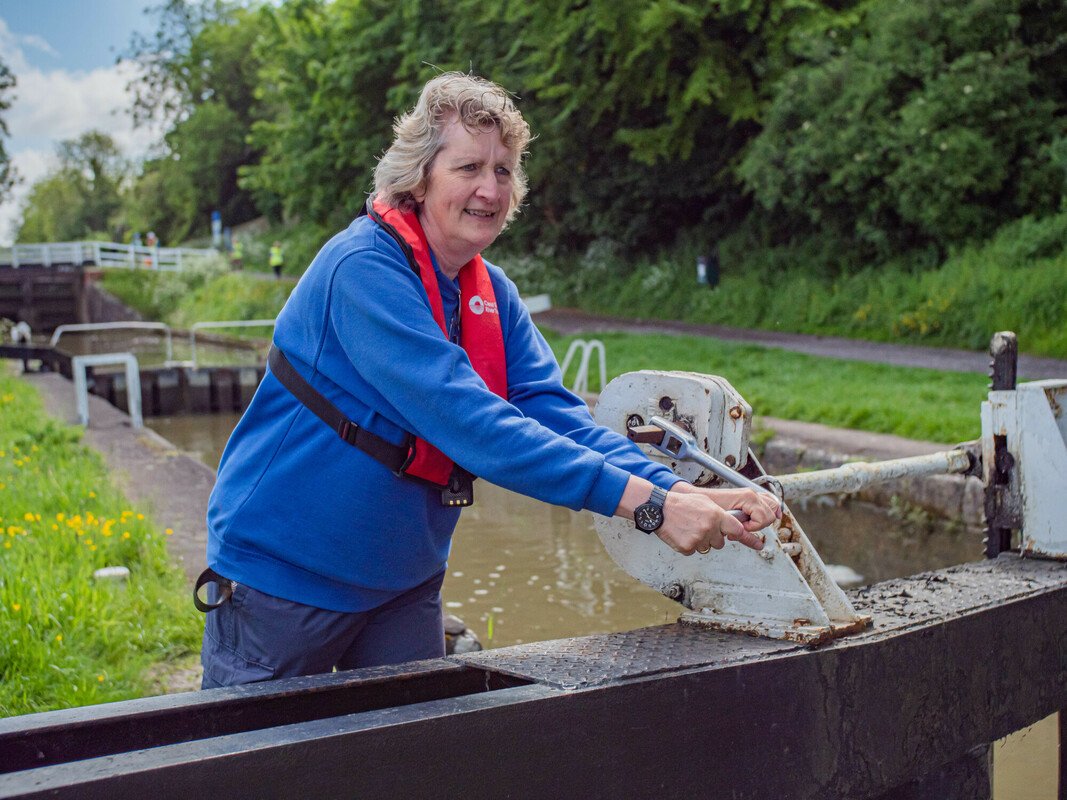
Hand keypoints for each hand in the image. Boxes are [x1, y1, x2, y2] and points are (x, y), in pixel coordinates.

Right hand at [614, 477, 771, 555]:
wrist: (660, 508)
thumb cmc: (681, 504)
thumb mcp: (705, 503)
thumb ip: (720, 515)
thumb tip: (732, 527)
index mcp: (716, 515)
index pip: (737, 530)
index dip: (745, 537)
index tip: (757, 544)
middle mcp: (710, 528)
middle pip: (720, 542)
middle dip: (713, 537)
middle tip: (700, 526)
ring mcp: (698, 539)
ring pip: (707, 547)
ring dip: (701, 541)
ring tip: (689, 529)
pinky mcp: (687, 548)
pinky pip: (694, 551)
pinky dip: (689, 545)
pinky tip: (682, 534)